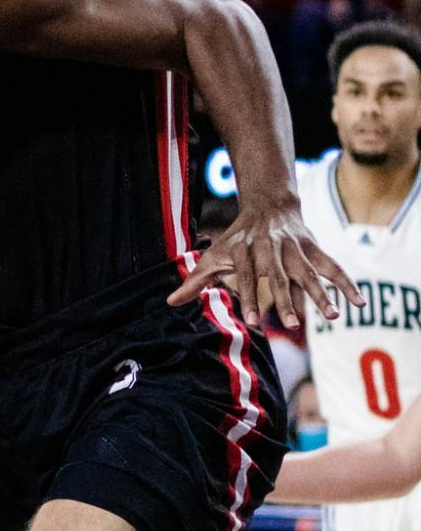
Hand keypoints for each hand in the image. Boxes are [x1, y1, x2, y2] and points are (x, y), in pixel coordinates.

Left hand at [167, 201, 360, 329]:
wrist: (269, 205)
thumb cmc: (237, 239)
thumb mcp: (213, 256)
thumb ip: (195, 281)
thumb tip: (170, 301)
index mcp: (247, 251)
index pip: (248, 277)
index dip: (251, 297)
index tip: (254, 321)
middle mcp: (272, 249)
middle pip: (281, 276)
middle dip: (286, 299)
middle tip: (290, 325)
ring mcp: (296, 248)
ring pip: (310, 272)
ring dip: (322, 294)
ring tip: (333, 317)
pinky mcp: (314, 248)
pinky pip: (333, 267)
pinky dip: (346, 283)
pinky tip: (359, 303)